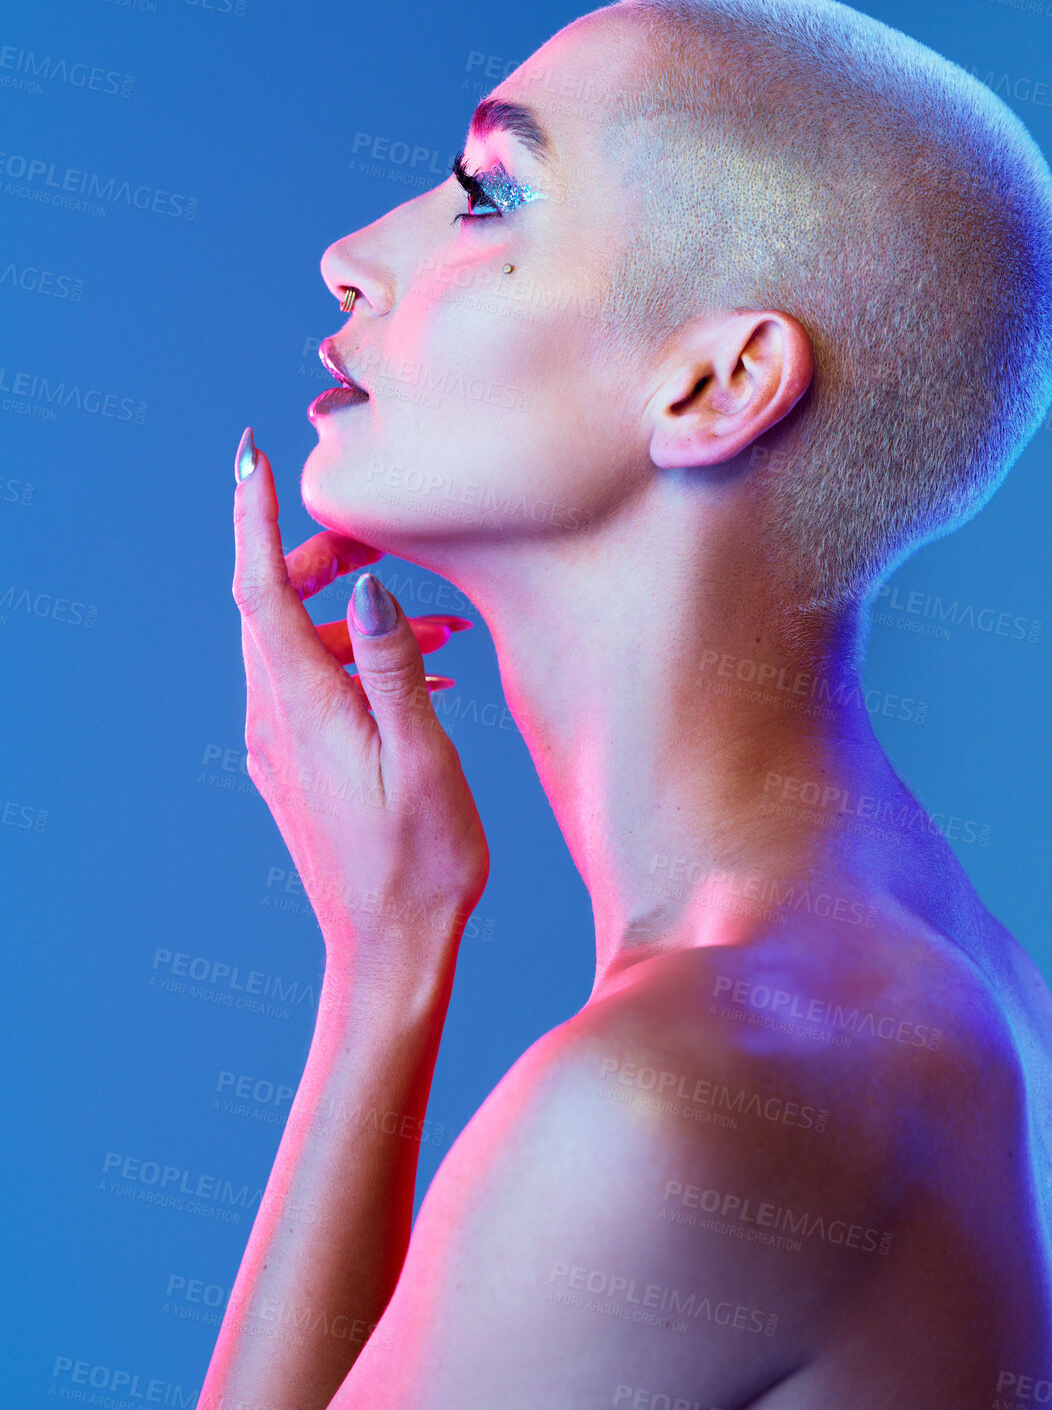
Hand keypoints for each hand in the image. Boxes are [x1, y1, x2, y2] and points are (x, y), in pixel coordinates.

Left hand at [232, 428, 489, 985]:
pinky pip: (317, 687)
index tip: (254, 458)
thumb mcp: (421, 758)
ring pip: (299, 646)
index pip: (259, 588)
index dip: (254, 517)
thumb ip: (393, 666)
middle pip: (271, 607)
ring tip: (440, 627)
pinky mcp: (299, 767)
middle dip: (319, 556)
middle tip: (384, 536)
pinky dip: (360, 662)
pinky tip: (425, 678)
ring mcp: (283, 746)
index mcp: (302, 706)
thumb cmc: (419, 863)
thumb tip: (364, 587)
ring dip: (356, 617)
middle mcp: (276, 719)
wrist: (389, 951)